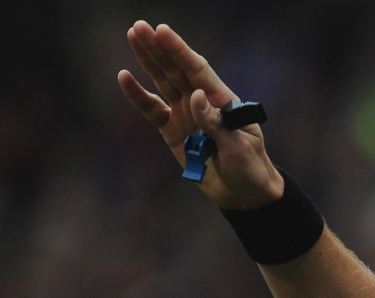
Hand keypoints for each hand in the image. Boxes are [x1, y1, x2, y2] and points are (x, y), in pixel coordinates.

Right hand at [117, 21, 283, 209]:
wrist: (243, 193)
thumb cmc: (250, 168)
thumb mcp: (239, 148)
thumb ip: (216, 124)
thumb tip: (195, 96)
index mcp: (223, 102)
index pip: (199, 70)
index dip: (181, 51)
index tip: (163, 31)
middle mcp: (202, 103)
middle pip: (178, 70)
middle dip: (159, 48)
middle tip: (140, 26)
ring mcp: (186, 114)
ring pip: (164, 82)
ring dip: (148, 60)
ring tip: (133, 36)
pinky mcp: (172, 130)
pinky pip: (152, 109)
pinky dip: (138, 95)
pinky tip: (125, 77)